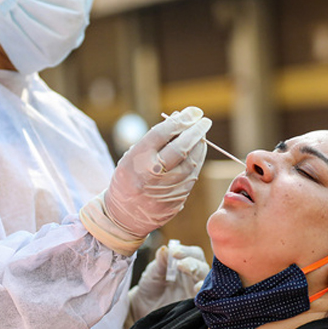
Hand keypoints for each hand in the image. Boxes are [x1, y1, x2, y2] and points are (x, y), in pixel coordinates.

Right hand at [80, 107, 210, 254]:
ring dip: (200, 146)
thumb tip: (179, 117)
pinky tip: (197, 153)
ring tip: (202, 136)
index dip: (181, 120)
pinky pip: (191, 177)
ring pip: (191, 163)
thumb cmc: (128, 179)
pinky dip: (196, 162)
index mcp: (137, 160)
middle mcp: (152, 174)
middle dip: (196, 131)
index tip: (193, 112)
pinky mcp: (176, 200)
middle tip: (204, 121)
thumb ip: (155, 138)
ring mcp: (166, 189)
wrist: (123, 216)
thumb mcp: (132, 156)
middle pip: (181, 148)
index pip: (163, 133)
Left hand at [127, 243, 209, 323]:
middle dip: (194, 265)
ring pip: (207, 284)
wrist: (143, 310)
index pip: (194, 254)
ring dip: (202, 282)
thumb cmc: (151, 288)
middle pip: (203, 268)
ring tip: (194, 283)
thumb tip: (166, 249)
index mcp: (187, 264)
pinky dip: (204, 297)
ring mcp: (198, 293)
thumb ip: (161, 261)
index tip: (175, 253)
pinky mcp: (198, 308)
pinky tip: (198, 294)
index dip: (187, 251)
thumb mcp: (153, 273)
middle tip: (182, 265)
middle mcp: (195, 277)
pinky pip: (206, 302)